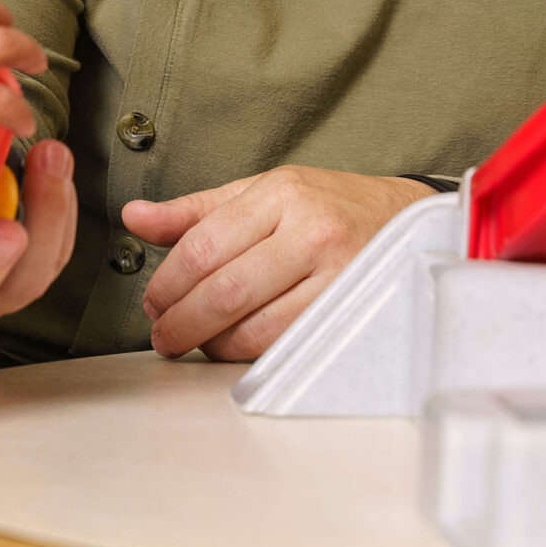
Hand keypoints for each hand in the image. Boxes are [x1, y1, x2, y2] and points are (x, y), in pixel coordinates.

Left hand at [123, 167, 434, 360]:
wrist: (410, 222)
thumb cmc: (331, 206)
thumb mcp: (264, 192)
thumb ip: (196, 211)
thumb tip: (135, 217)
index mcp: (282, 194)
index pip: (202, 247)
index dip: (166, 285)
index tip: (153, 302)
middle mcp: (311, 231)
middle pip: (223, 292)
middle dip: (179, 322)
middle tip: (163, 333)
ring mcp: (335, 276)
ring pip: (251, 329)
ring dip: (210, 344)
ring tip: (197, 339)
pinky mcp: (349, 314)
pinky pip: (282, 347)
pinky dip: (247, 354)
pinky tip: (236, 344)